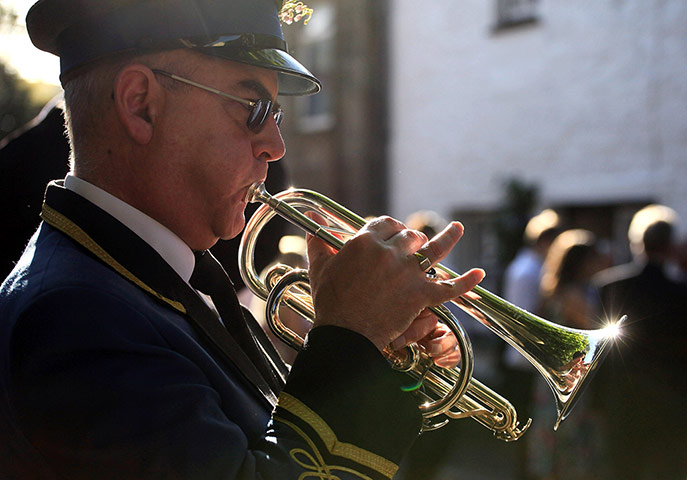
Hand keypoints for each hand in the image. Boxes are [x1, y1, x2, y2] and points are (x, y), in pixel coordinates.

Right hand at [307, 216, 483, 350]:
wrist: (345, 333)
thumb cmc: (330, 302)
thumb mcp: (320, 268)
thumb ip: (319, 244)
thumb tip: (314, 225)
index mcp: (365, 242)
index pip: (385, 224)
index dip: (390, 228)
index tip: (392, 234)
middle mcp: (390, 252)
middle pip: (409, 237)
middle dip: (411, 240)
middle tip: (412, 247)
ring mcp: (408, 272)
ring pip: (434, 250)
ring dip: (449, 238)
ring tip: (458, 228)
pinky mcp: (421, 295)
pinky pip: (449, 287)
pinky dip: (466, 282)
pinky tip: (480, 274)